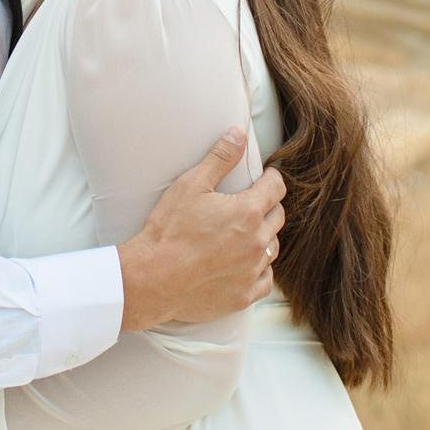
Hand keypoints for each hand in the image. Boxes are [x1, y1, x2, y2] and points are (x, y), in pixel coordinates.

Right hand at [116, 129, 284, 332]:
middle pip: (278, 218)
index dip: (272, 179)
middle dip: (269, 206)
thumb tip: (238, 134)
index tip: (267, 177)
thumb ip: (219, 158)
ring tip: (247, 234)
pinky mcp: (243, 295)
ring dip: (264, 238)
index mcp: (248, 212)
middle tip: (253, 203)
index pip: (276, 189)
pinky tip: (246, 265)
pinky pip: (265, 280)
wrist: (152, 278)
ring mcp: (251, 271)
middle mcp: (257, 242)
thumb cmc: (168, 230)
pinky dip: (259, 270)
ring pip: (272, 249)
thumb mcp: (191, 185)